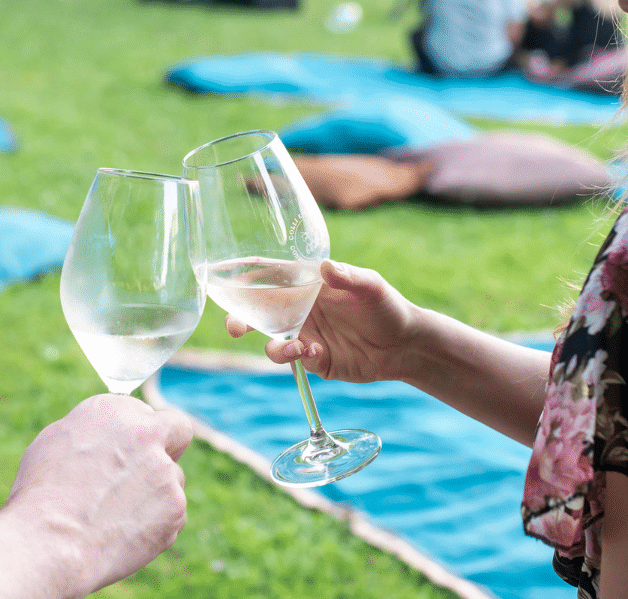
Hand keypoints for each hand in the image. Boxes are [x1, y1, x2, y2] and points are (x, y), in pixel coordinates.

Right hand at [6, 394, 192, 596]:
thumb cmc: (42, 495)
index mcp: (115, 410)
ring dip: (155, 492)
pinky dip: (154, 523)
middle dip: (170, 444)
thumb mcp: (58, 441)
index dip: (136, 432)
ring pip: (172, 479)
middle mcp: (147, 434)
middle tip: (152, 467)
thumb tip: (110, 439)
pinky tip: (122, 534)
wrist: (51, 543)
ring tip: (116, 516)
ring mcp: (166, 472)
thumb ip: (96, 433)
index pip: (143, 411)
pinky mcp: (175, 509)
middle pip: (178, 430)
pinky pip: (171, 514)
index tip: (128, 449)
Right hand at [226, 259, 417, 383]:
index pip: (268, 277)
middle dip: (239, 318)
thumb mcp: (372, 286)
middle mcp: (299, 309)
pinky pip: (292, 360)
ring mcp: (304, 335)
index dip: (243, 276)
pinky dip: (297, 357)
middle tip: (235, 327)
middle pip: (258, 312)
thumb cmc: (388, 306)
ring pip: (270, 340)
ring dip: (272, 346)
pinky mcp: (313, 360)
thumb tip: (326, 267)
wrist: (405, 346)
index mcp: (307, 285)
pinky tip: (316, 354)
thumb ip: (349, 277)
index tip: (221, 276)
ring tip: (294, 349)